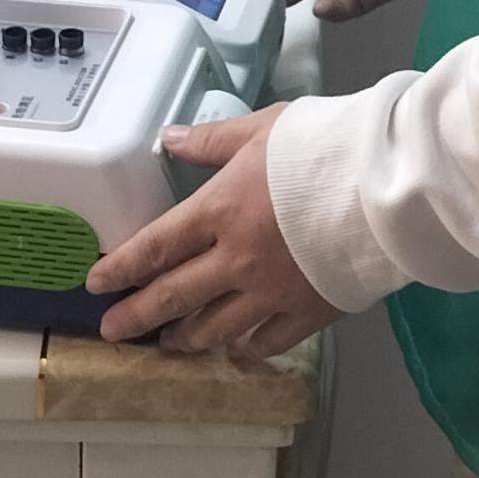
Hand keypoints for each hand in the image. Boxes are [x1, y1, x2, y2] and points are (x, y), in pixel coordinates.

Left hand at [86, 103, 337, 356]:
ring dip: (186, 337)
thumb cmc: (322, 148)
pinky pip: (268, 341)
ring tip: (169, 344)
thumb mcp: (261, 129)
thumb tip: (167, 138)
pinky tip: (237, 349)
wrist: (382, 185)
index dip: (121, 267)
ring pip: (216, 327)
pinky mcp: (308, 312)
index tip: (96, 283)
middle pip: (175, 295)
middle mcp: (236, 259)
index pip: (155, 246)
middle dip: (138, 315)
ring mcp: (270, 292)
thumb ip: (210, 141)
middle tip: (112, 330)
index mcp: (220, 211)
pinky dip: (247, 347)